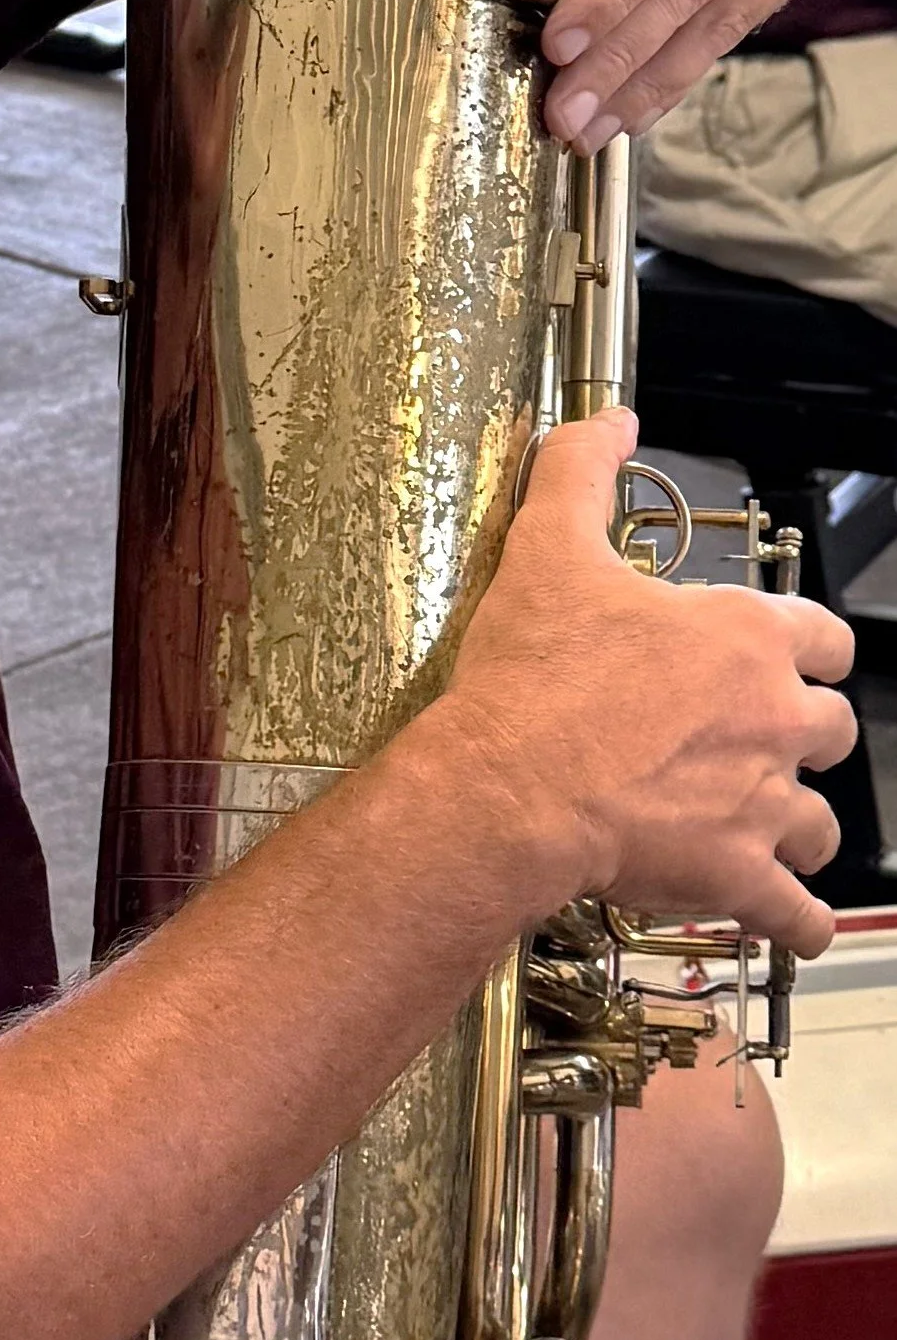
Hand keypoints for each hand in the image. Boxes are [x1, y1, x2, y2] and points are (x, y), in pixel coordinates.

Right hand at [431, 408, 854, 950]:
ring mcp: (761, 802)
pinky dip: (794, 918)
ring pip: (819, 823)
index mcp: (743, 637)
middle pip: (832, 728)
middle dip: (801, 737)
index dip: (807, 650)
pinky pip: (795, 912)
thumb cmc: (532, 677)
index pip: (824, 637)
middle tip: (752, 743)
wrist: (507, 787)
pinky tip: (783, 917)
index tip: (787, 660)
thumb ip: (580, 474)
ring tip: (760, 828)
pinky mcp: (737, 874)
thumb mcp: (547, 549)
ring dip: (796, 825)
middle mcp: (772, 718)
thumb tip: (608, 420)